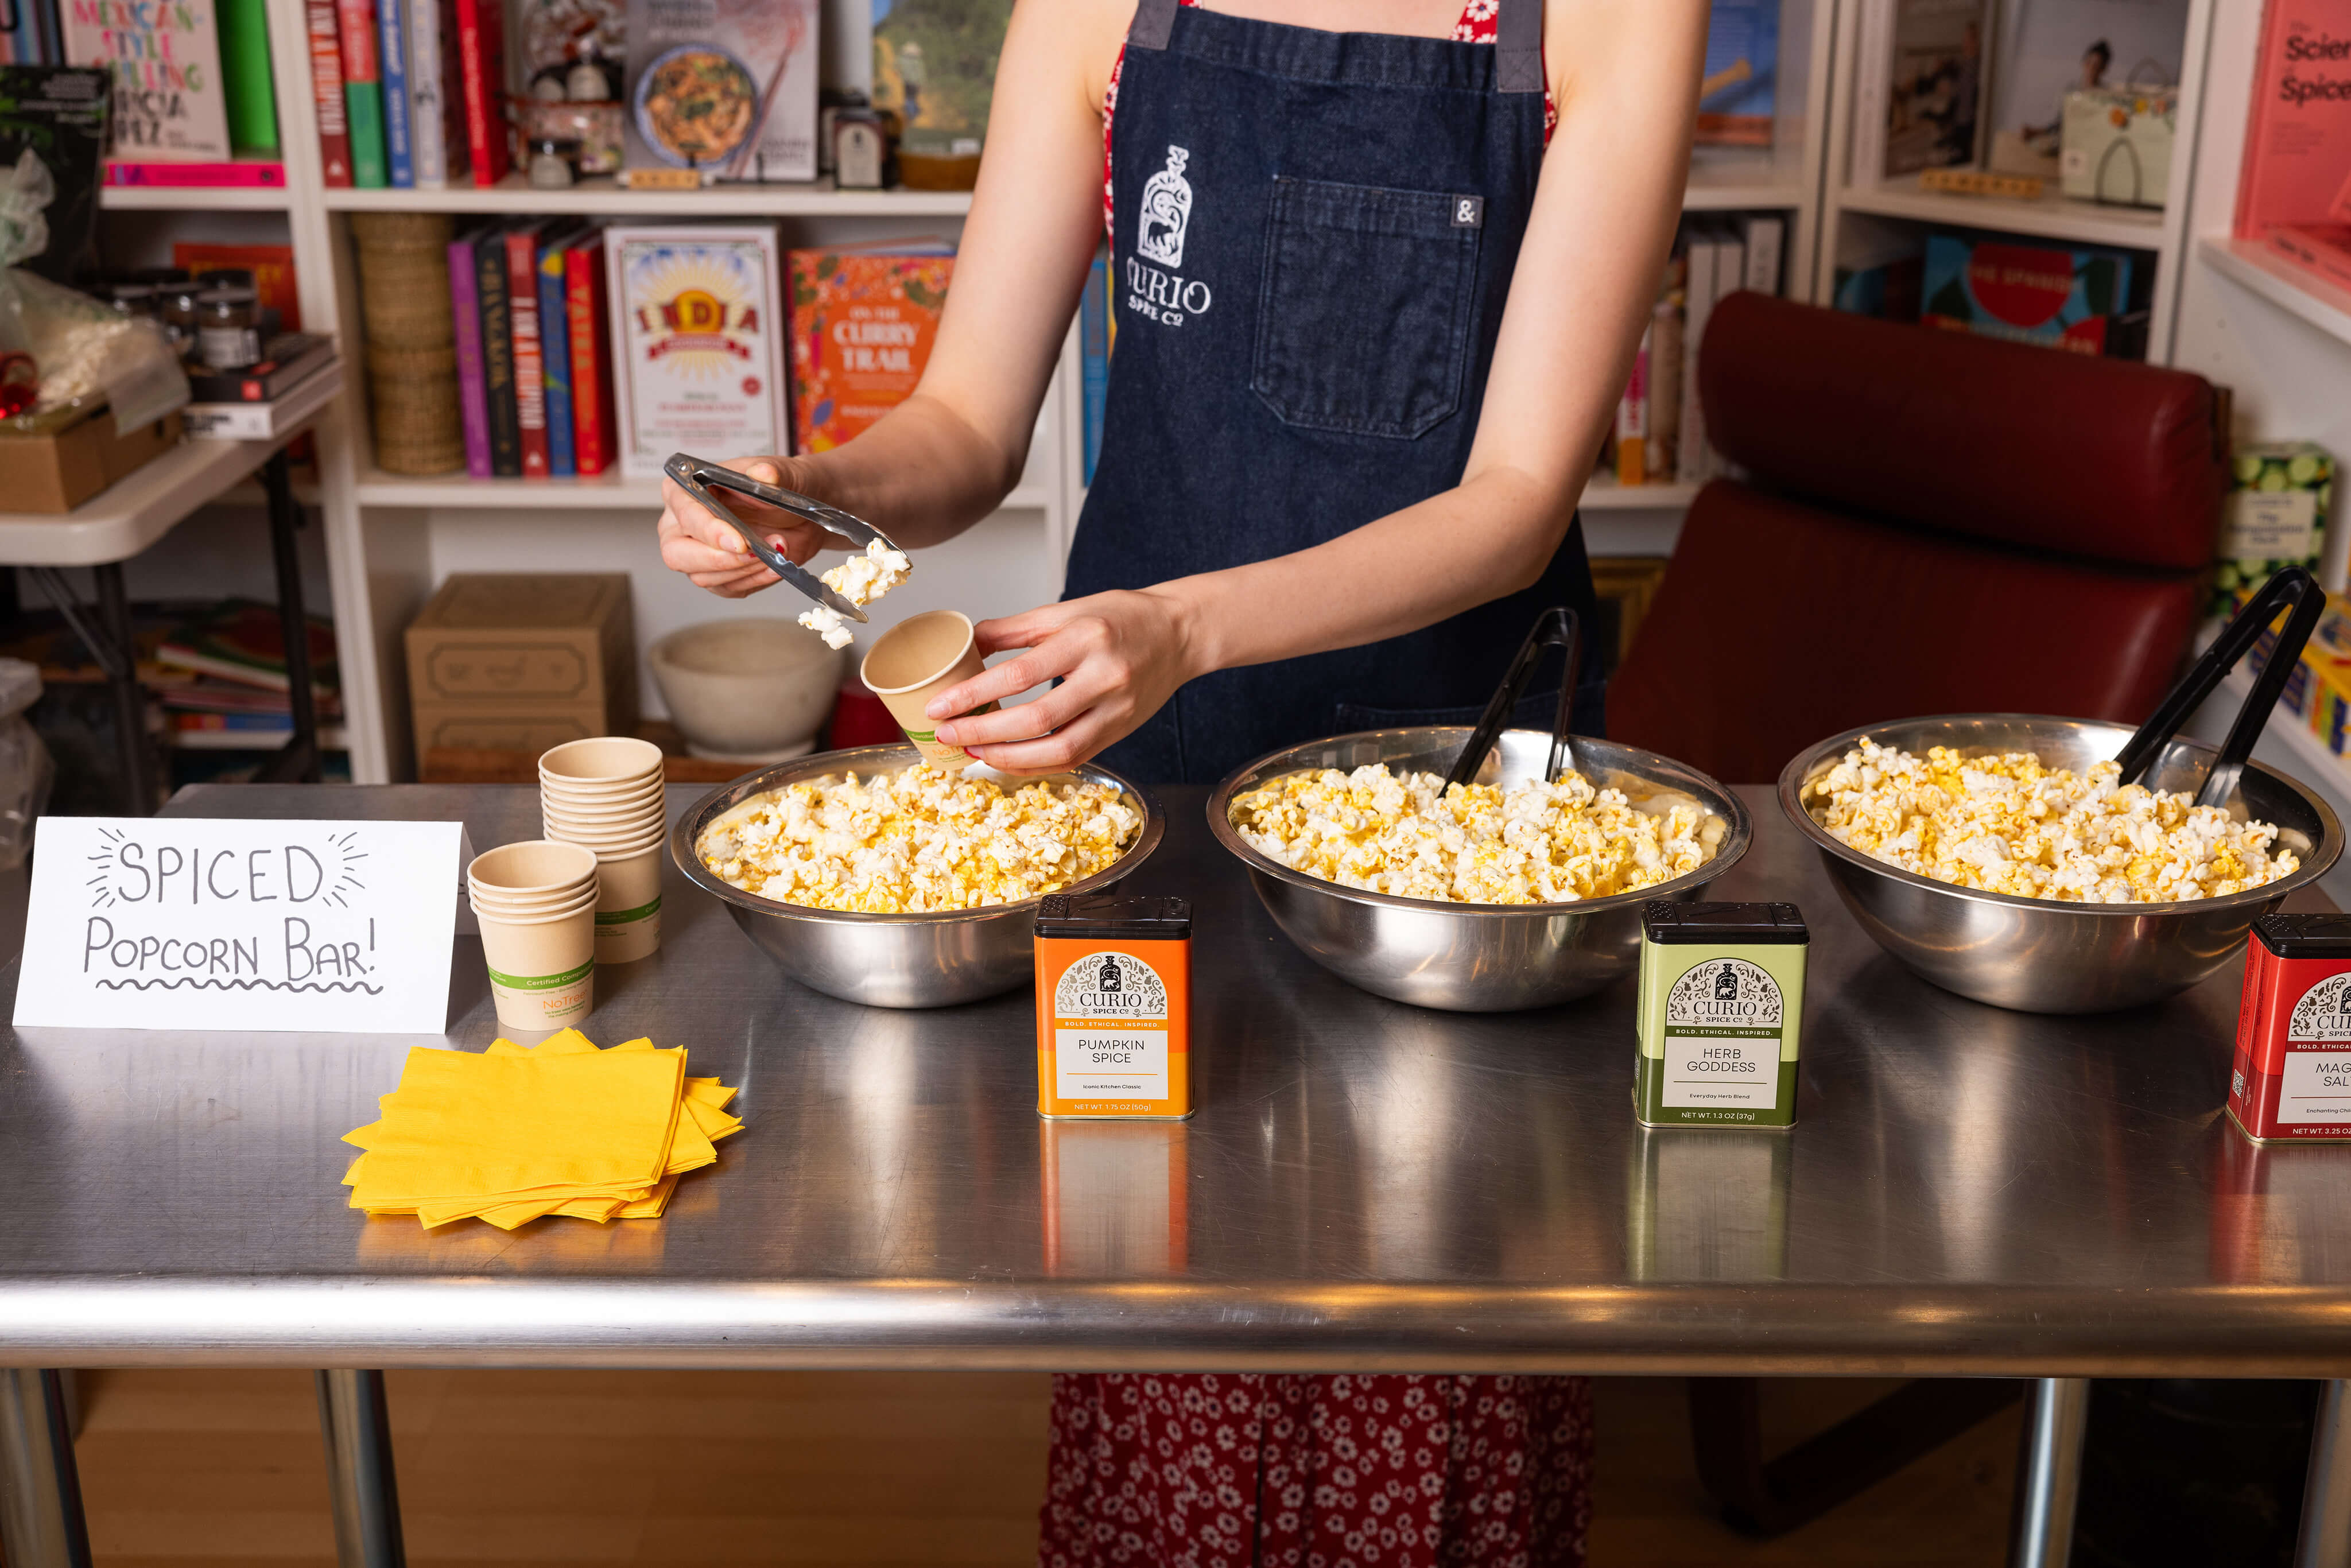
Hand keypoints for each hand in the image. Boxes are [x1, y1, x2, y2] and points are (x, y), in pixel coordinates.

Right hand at [656, 455, 857, 598]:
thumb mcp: (782, 473)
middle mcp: (682, 524)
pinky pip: (727, 588)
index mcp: (686, 490)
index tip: (738, 541)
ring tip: (776, 550)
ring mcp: (696, 553)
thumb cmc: (780, 488)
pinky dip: (754, 580)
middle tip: (754, 553)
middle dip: (718, 559)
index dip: (709, 530)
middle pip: (677, 553)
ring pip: (702, 576)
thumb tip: (763, 473)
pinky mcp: (718, 575)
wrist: (802, 513)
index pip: (685, 513)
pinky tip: (774, 567)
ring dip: (744, 569)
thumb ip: (772, 472)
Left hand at [928, 590, 1197, 773]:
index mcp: (1085, 639)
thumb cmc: (1122, 618)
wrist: (1178, 634)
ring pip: (1058, 750)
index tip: (941, 707)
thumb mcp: (1065, 611)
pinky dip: (1037, 763)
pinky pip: (1074, 757)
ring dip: (1008, 757)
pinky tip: (1009, 758)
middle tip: (948, 735)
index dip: (974, 695)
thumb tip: (966, 645)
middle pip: (1036, 719)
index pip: (1020, 675)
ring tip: (974, 750)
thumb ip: (1013, 629)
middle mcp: (1105, 677)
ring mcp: (1117, 709)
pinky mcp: (1121, 731)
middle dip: (984, 732)